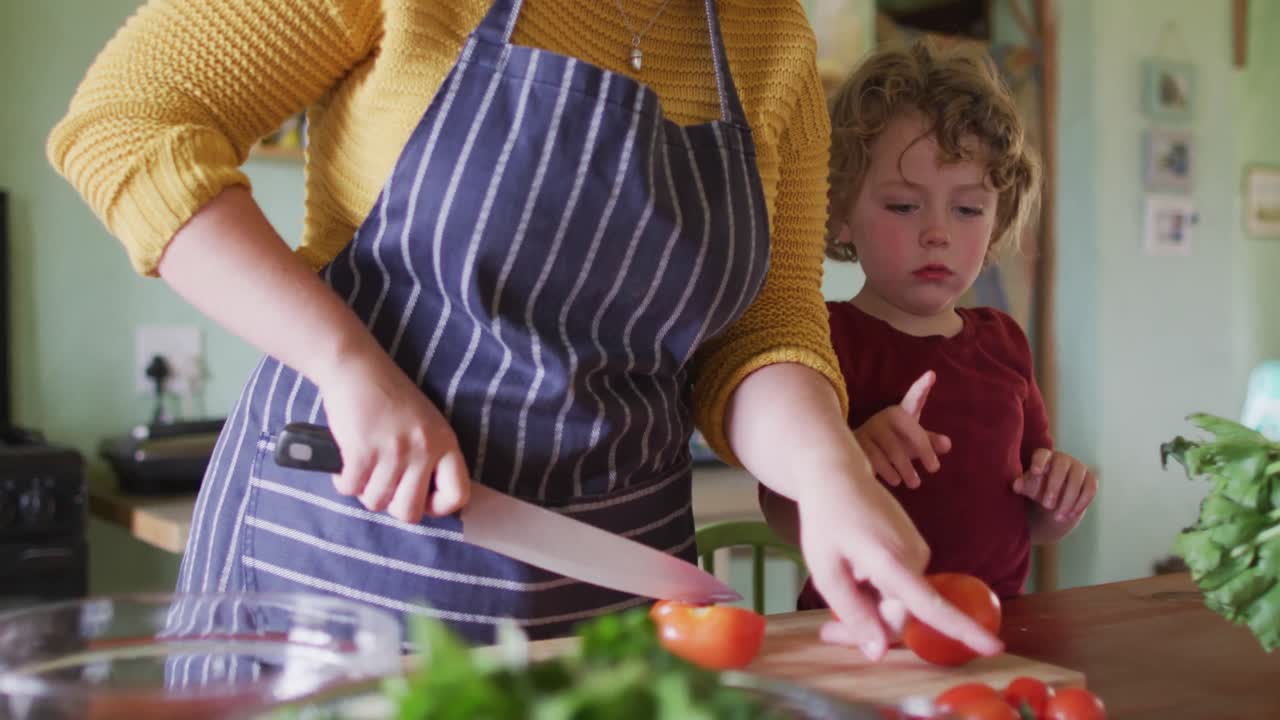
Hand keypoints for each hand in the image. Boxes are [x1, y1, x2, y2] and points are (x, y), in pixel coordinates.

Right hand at [314, 345, 470, 522]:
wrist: (357, 368)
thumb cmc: (390, 396)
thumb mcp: (426, 424)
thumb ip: (431, 457)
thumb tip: (424, 501)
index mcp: (445, 443)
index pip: (458, 496)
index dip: (437, 507)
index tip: (419, 496)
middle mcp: (424, 449)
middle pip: (410, 511)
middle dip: (392, 504)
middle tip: (383, 485)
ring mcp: (393, 451)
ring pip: (376, 502)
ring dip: (364, 490)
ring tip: (363, 467)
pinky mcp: (362, 450)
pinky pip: (350, 489)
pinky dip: (343, 482)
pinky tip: (345, 465)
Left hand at [794, 468, 1002, 661]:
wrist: (840, 476)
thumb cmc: (827, 520)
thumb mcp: (826, 571)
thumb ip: (853, 614)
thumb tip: (879, 652)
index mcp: (891, 561)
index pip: (930, 604)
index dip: (961, 629)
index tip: (993, 646)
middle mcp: (915, 557)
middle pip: (902, 614)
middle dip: (870, 629)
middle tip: (828, 633)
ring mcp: (919, 552)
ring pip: (901, 601)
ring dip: (872, 609)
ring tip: (835, 598)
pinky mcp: (917, 551)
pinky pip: (902, 586)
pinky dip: (878, 592)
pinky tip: (853, 578)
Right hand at [853, 371, 951, 488]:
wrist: (857, 452)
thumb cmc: (893, 445)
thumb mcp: (912, 442)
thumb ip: (930, 442)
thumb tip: (947, 444)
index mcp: (901, 413)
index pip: (914, 399)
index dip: (922, 387)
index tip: (932, 374)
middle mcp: (885, 416)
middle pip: (911, 432)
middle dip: (924, 451)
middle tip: (934, 469)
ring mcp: (871, 428)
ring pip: (893, 449)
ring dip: (906, 469)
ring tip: (915, 483)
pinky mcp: (858, 442)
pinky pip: (875, 458)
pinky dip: (888, 472)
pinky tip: (895, 481)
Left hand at [1013, 449, 1095, 521]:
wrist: (1056, 500)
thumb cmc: (1037, 489)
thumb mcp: (1028, 488)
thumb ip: (1022, 485)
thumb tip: (1017, 485)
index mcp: (1044, 457)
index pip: (1042, 454)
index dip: (1039, 461)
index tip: (1035, 471)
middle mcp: (1062, 459)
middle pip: (1061, 467)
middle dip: (1054, 487)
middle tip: (1047, 506)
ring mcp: (1078, 468)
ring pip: (1077, 481)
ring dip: (1068, 500)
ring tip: (1058, 517)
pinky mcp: (1090, 479)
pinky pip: (1090, 489)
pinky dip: (1081, 503)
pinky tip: (1071, 515)